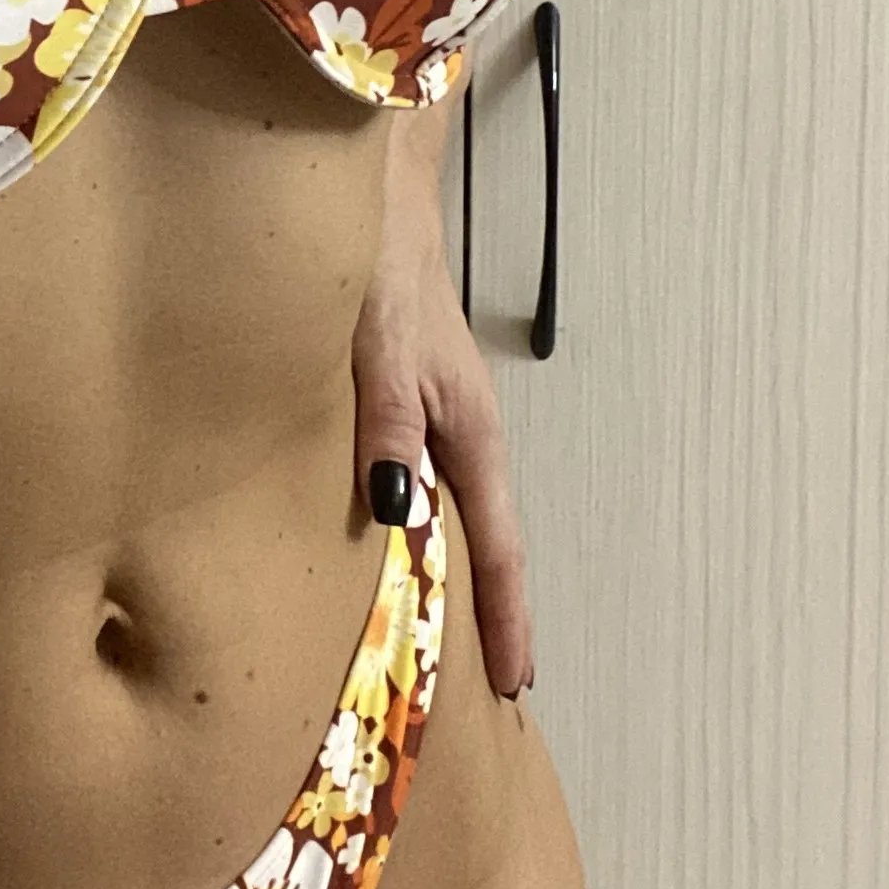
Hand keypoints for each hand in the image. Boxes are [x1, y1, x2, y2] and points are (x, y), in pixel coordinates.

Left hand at [353, 225, 532, 700]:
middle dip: (488, 614)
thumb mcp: (379, 353)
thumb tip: (395, 514)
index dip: (508, 616)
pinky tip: (388, 549)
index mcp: (469, 433)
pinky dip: (411, 531)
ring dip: (447, 576)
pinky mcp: (401, 402)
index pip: (499, 547)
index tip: (516, 682)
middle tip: (485, 690)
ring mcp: (433, 418)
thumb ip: (386, 428)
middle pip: (483, 542)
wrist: (372, 197)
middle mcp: (458, 434)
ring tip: (440, 643)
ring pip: (448, 515)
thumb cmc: (379, 269)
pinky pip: (415, 485)